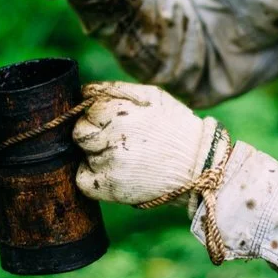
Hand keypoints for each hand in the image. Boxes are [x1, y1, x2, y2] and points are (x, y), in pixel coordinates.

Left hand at [73, 81, 231, 212]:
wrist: (198, 166)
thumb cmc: (175, 126)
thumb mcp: (152, 95)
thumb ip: (115, 89)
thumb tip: (83, 90)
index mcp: (118, 112)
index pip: (86, 110)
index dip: (99, 115)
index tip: (116, 121)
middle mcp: (109, 138)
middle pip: (79, 133)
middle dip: (94, 134)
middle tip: (118, 139)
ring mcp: (108, 165)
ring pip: (82, 155)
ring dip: (97, 154)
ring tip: (126, 156)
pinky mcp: (108, 188)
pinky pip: (82, 179)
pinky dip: (92, 176)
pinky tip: (115, 171)